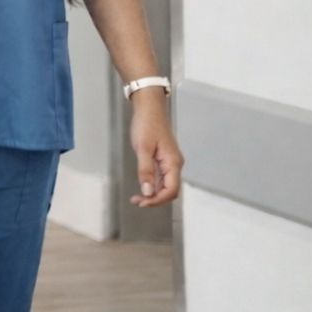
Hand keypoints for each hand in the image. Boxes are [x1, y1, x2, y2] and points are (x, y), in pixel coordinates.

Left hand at [128, 91, 183, 206]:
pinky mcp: (163, 159)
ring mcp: (170, 162)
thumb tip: (148, 192)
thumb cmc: (147, 124)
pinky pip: (161, 177)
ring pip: (165, 185)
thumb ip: (145, 171)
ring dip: (153, 194)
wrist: (149, 108)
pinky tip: (142, 186)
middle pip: (170, 190)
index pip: (171, 190)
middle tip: (137, 202)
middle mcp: (175, 164)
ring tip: (137, 198)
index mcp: (173, 163)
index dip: (158, 200)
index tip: (142, 202)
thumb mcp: (143, 148)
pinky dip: (152, 185)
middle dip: (155, 199)